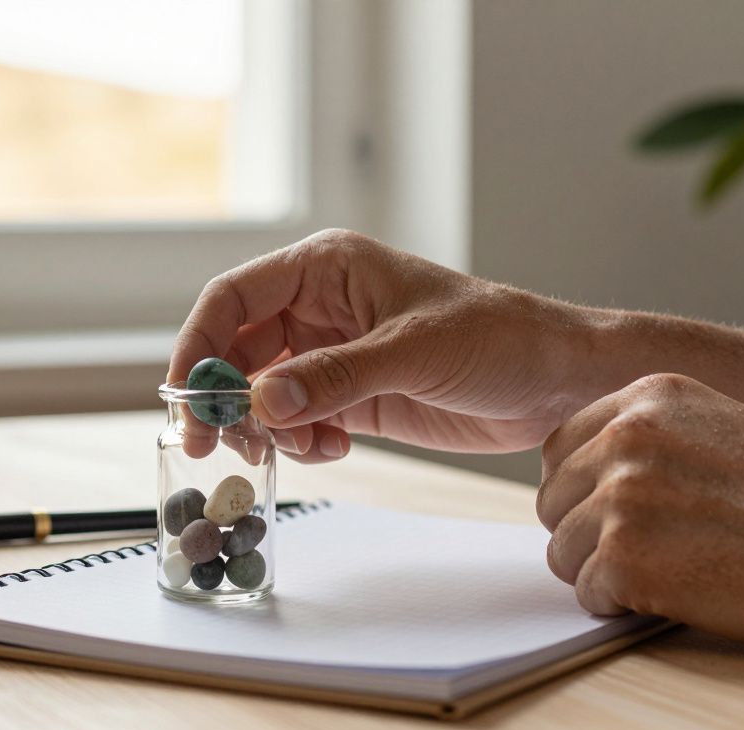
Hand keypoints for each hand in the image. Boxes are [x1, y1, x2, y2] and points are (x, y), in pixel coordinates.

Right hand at [168, 229, 595, 461]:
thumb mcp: (413, 352)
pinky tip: (336, 447)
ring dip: (267, 426)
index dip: (198, 345)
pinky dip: (300, 441)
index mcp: (325, 268)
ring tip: (306, 445)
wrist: (558, 382)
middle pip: (237, 351)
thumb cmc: (499, 337)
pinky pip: (296, 420)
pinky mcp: (351, 395)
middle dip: (225, 399)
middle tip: (213, 446)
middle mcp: (319, 307)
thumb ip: (334, 377)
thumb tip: (260, 403)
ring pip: (262, 392)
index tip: (185, 397)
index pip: (233, 299)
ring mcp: (333, 353)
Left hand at [538, 373, 743, 653]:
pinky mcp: (623, 556)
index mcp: (647, 400)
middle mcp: (625, 438)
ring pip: (562, 550)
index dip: (582, 490)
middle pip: (553, 500)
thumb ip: (651, 437)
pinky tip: (673, 594)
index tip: (617, 511)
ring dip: (603, 571)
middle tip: (646, 549)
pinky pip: (587, 592)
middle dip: (586, 532)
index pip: (561, 447)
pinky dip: (619, 605)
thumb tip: (586, 466)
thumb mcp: (722, 432)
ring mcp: (620, 496)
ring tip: (670, 569)